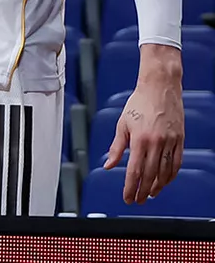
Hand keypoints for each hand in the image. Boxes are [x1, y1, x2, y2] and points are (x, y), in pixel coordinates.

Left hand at [104, 45, 183, 203]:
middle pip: (150, 175)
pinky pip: (176, 163)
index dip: (130, 187)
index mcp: (140, 139)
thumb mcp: (122, 124)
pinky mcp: (180, 140)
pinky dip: (171, 176)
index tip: (127, 197)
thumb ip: (117, 147)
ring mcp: (171, 142)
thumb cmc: (138, 104)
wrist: (159, 88)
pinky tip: (164, 182)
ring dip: (158, 186)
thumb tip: (109, 165)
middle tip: (137, 200)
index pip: (134, 170)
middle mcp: (157, 143)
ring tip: (150, 194)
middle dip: (143, 191)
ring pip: (165, 172)